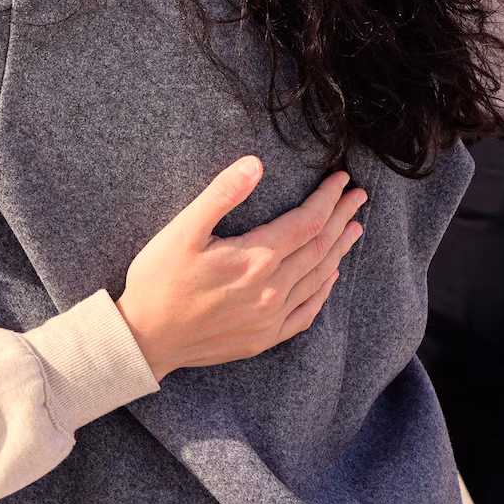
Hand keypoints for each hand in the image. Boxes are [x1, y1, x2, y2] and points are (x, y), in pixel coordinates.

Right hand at [116, 157, 366, 380]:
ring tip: (355, 230)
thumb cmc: (158, 280)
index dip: (328, 199)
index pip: (307, 222)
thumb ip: (221, 194)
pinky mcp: (263, 338)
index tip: (342, 180)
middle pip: (320, 247)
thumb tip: (255, 164)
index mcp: (255, 259)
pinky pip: (306, 314)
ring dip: (339, 250)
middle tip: (358, 197)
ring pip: (318, 278)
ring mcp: (270, 318)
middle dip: (342, 218)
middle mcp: (271, 290)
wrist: (144, 339)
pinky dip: (323, 292)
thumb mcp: (182, 230)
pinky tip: (330, 279)